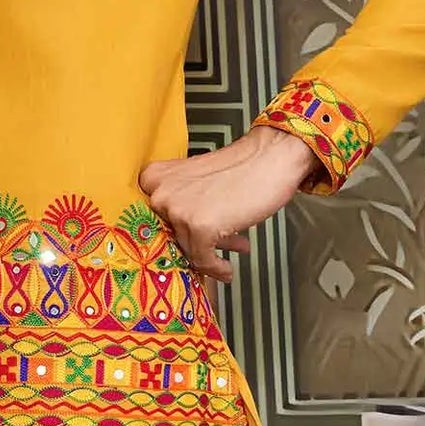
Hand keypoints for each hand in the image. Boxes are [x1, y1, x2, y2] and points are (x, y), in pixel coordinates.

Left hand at [138, 126, 320, 281]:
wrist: (272, 156)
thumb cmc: (241, 168)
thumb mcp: (196, 183)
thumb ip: (182, 206)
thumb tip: (182, 241)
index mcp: (154, 177)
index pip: (152, 222)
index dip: (173, 237)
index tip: (187, 248)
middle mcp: (159, 192)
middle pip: (168, 237)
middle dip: (193, 245)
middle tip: (213, 249)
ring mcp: (178, 209)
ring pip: (186, 250)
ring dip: (209, 255)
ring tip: (230, 252)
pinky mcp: (199, 225)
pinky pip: (203, 260)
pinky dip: (216, 268)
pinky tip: (227, 269)